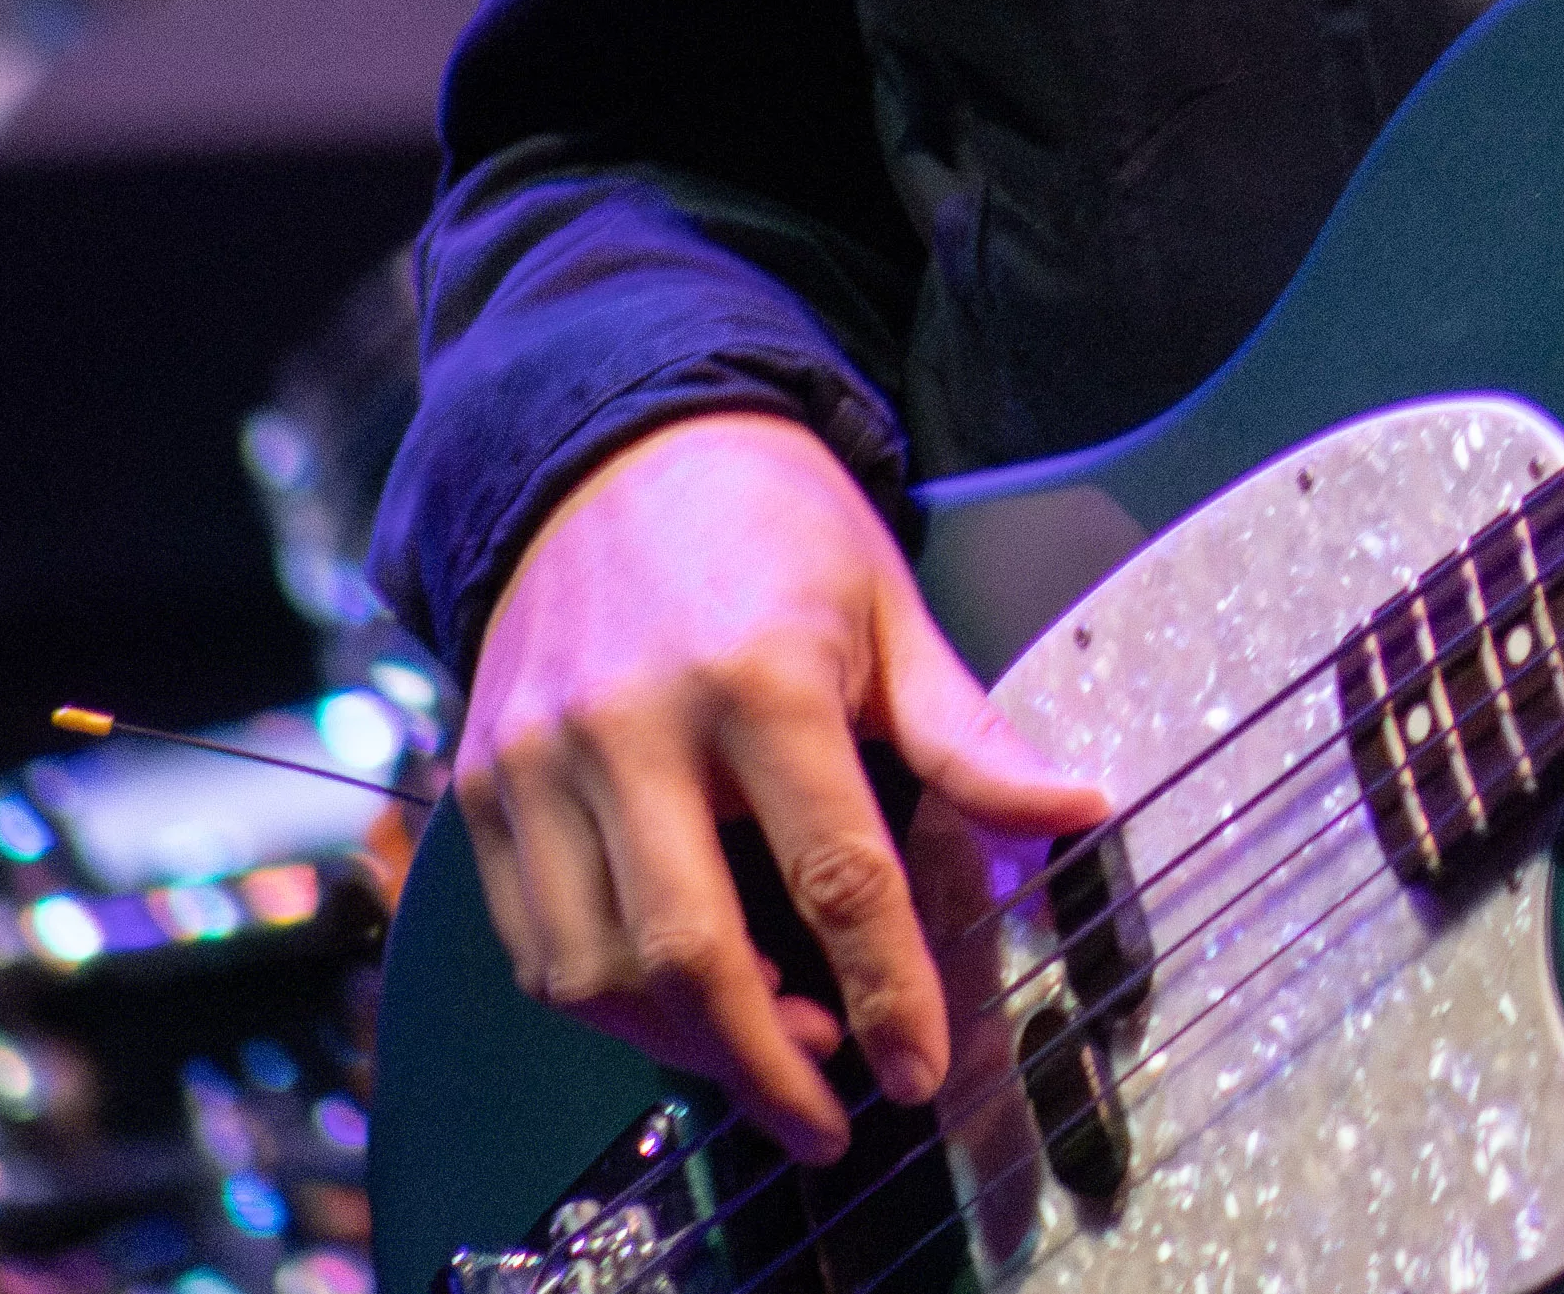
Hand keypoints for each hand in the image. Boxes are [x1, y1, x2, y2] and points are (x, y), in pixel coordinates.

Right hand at [452, 409, 1105, 1159]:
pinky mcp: (483, 785)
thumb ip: (970, 735)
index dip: (886, 989)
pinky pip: (533, 943)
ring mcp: (539, 760)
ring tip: (773, 1048)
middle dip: (769, 1063)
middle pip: (691, 952)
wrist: (615, 448)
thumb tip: (1080, 809)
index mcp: (761, 679)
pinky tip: (679, 1004)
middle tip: (833, 1116)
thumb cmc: (778, 531)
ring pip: (596, 969)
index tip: (920, 1071)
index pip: (834, 874)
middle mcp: (632, 727)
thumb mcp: (893, 612)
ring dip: (685, 1046)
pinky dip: (606, 1003)